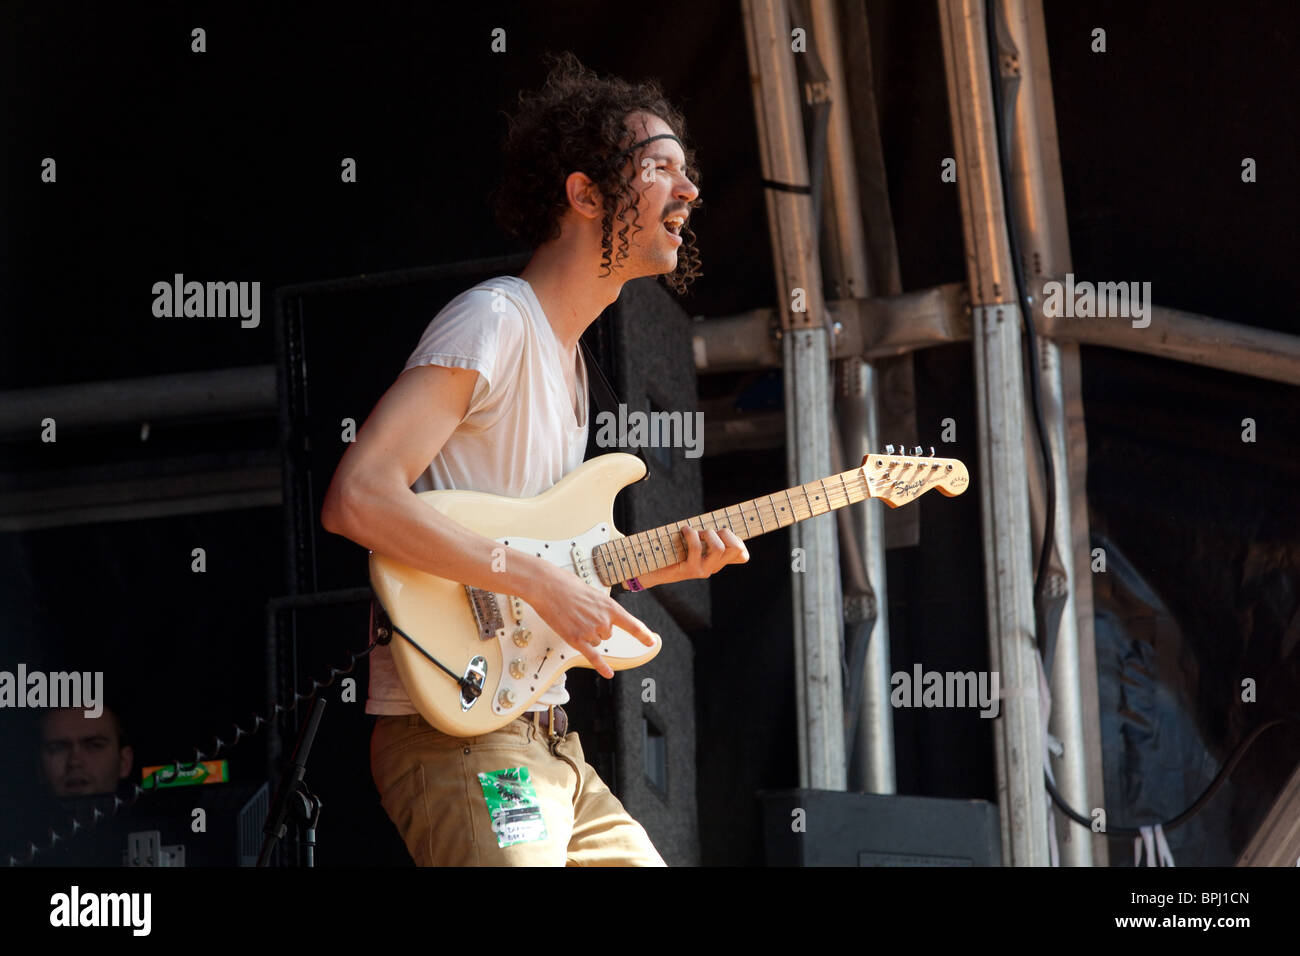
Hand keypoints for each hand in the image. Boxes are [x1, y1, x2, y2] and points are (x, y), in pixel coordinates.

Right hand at [522, 559, 657, 677]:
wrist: (548, 586)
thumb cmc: (567, 584)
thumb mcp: (592, 593)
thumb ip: (600, 608)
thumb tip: (600, 617)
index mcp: (610, 607)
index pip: (632, 624)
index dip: (643, 635)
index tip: (651, 641)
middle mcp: (603, 621)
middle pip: (607, 634)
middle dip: (595, 626)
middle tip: (581, 612)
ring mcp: (590, 631)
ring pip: (595, 642)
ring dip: (586, 634)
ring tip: (573, 618)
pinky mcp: (576, 640)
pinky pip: (592, 657)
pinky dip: (601, 667)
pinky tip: (608, 674)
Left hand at [635, 526, 749, 588]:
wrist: (649, 570)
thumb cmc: (669, 550)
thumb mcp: (690, 540)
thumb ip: (703, 534)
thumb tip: (714, 522)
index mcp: (717, 560)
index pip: (742, 555)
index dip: (740, 540)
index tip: (725, 529)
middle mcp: (714, 567)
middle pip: (736, 548)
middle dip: (723, 532)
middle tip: (705, 531)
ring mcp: (704, 570)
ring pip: (719, 548)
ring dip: (707, 533)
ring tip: (694, 532)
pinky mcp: (691, 570)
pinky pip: (697, 548)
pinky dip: (691, 534)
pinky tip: (683, 531)